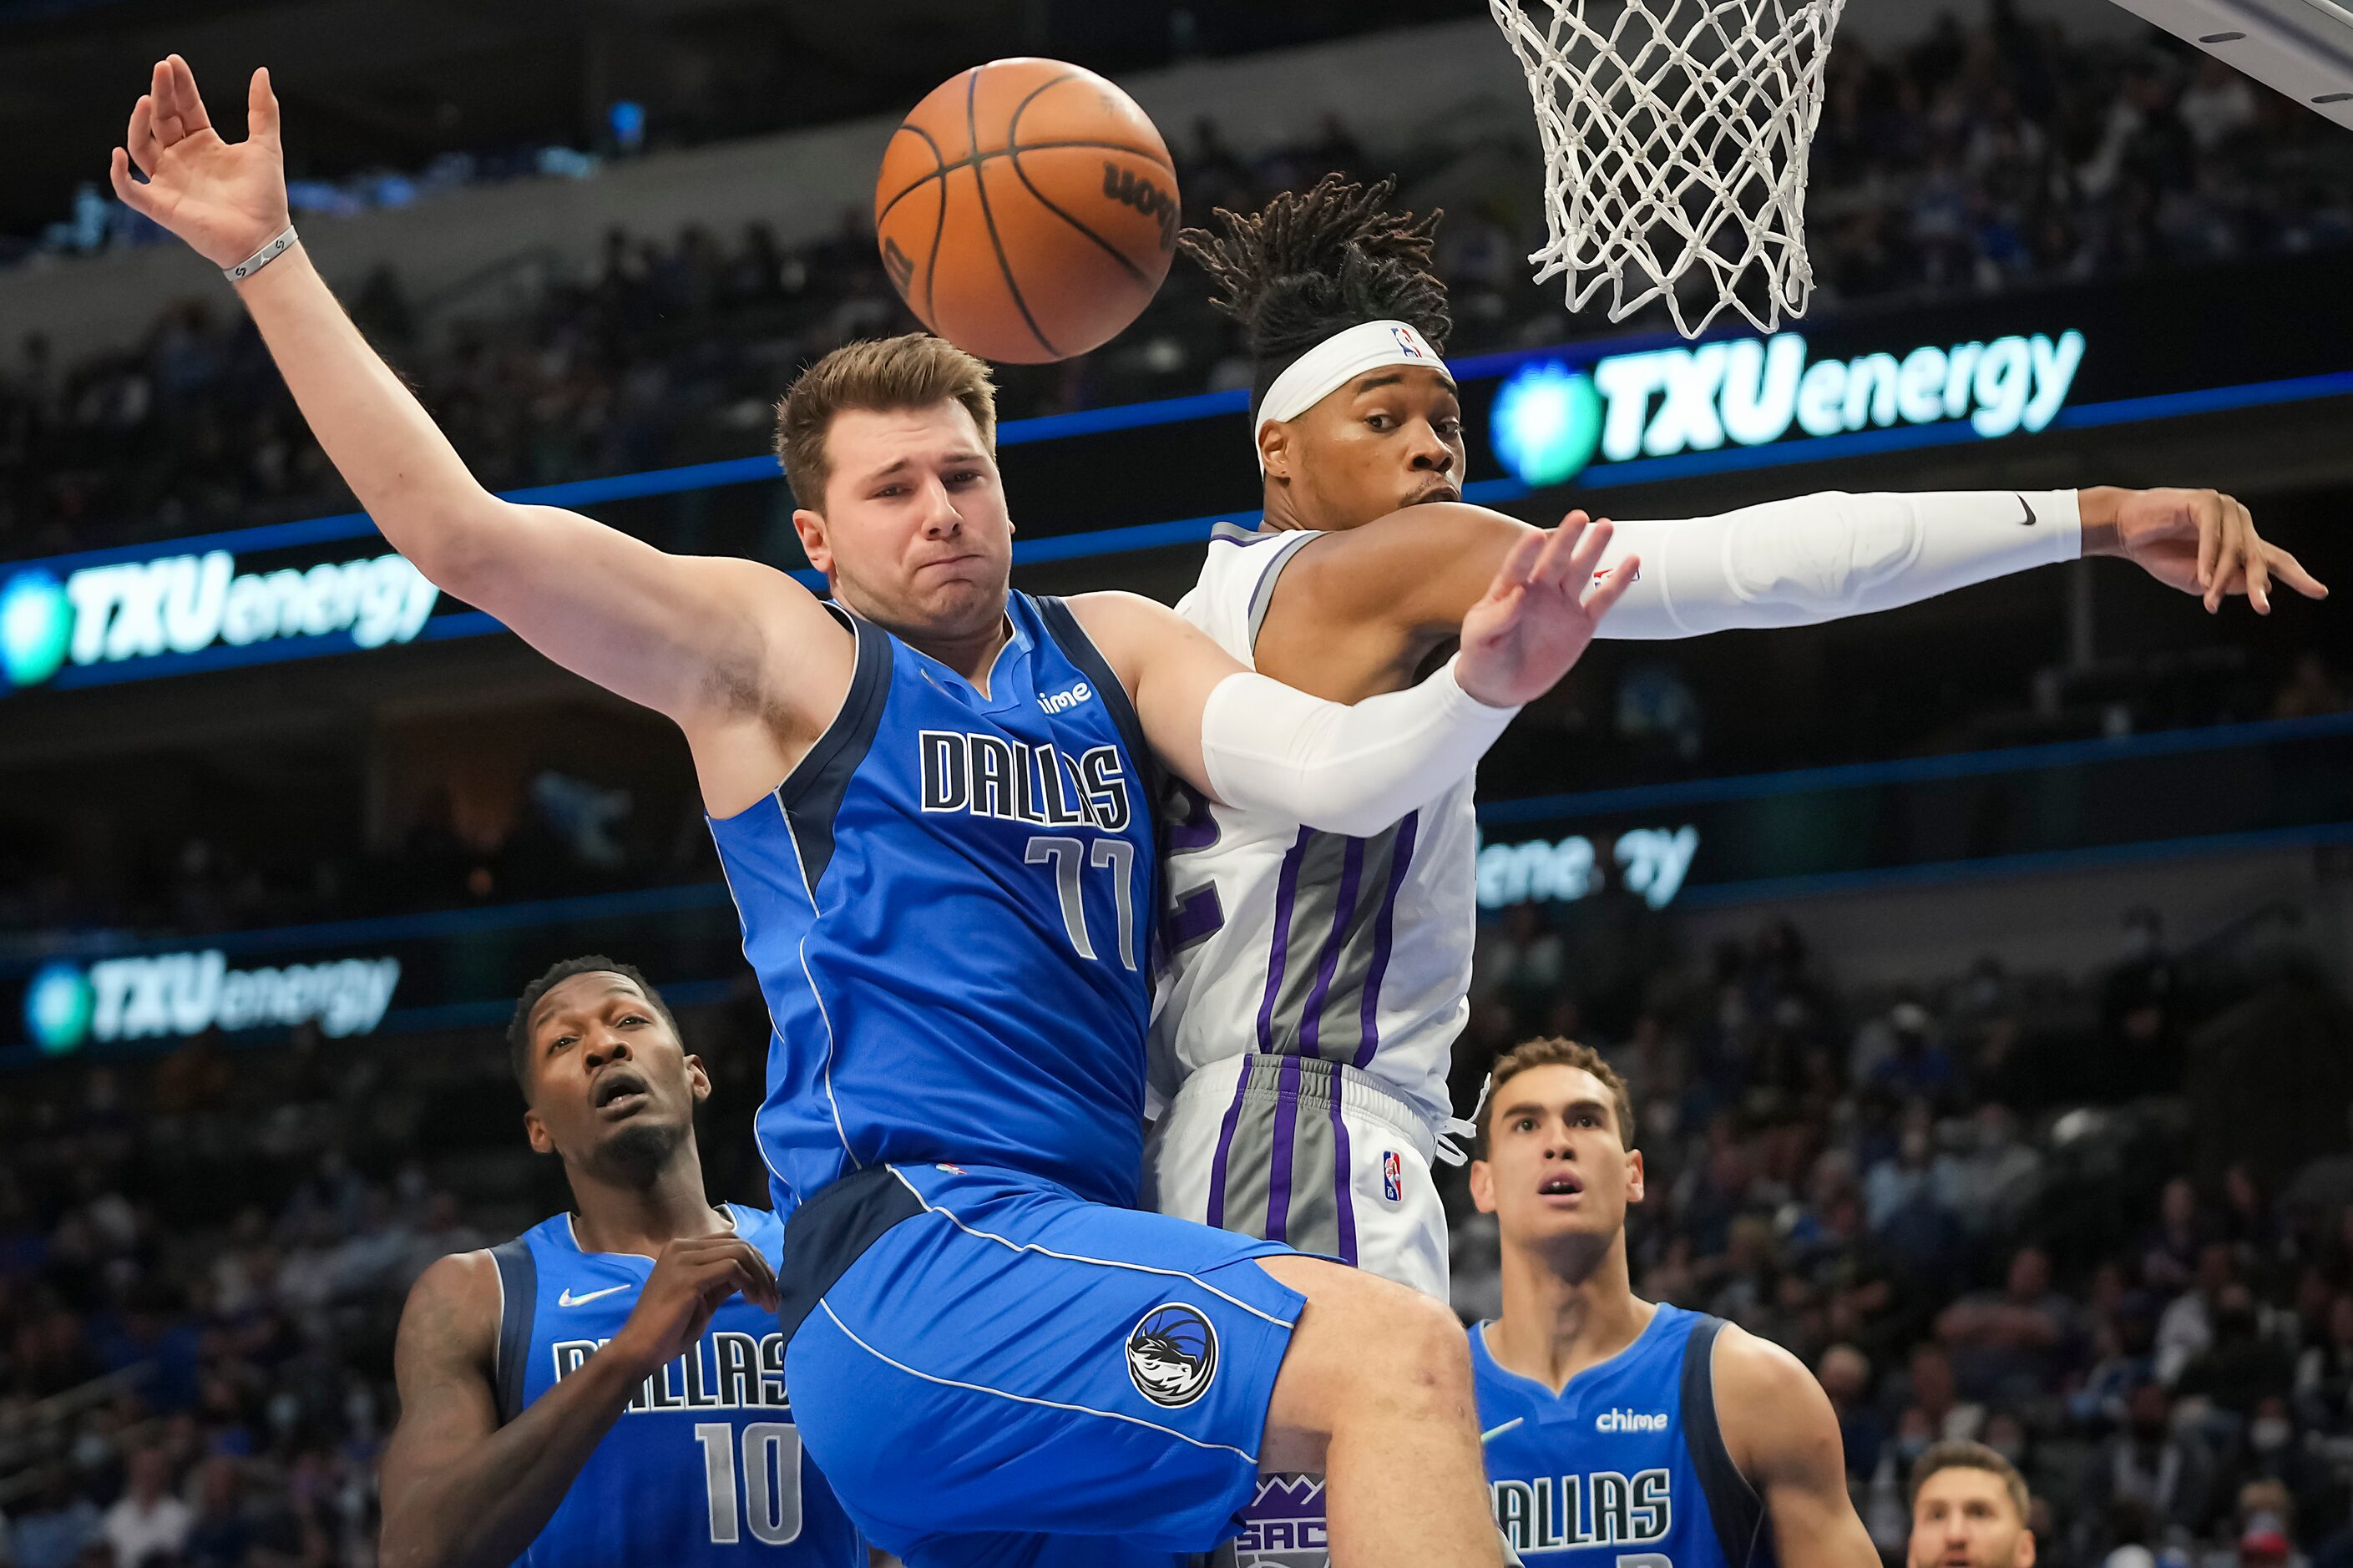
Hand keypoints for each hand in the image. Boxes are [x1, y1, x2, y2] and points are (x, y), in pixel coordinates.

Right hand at [109, 56, 289, 271]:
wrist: (264, 238)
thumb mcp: (265, 146)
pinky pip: (129, 188)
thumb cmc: (266, 196)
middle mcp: (181, 158)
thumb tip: (261, 72)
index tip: (173, 62)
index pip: (184, 107)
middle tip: (161, 69)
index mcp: (203, 143)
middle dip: (160, 93)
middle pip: (161, 119)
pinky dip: (118, 173)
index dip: (179, 85)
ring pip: (140, 145)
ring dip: (139, 123)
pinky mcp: (160, 205)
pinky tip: (118, 153)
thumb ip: (262, 110)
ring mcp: (168, 180)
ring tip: (148, 102)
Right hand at [603, 1234, 780, 1377]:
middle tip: (774, 1297)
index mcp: (682, 1249)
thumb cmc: (668, 1330)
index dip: (755, 1261)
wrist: (638, 1350)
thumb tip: (750, 1275)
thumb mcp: (702, 1299)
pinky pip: (732, 1269)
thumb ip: (722, 1282)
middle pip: (739, 1244)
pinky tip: (753, 1300)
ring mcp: (682, 1260)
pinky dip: (750, 1283)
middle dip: (763, 1269)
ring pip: (740, 1253)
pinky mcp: (688, 1277)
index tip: (768, 1286)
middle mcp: (681, 1247)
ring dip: (761, 1278)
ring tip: (768, 1302)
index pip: (730, 1241)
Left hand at [1455, 512, 1636, 706]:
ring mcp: (1561, 604)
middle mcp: (1539, 590)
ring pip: (1580, 571)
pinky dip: (1617, 582)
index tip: (1537, 535)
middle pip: (1555, 559)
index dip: (1527, 551)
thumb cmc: (1481, 656)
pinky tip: (1631, 561)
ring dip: (1593, 549)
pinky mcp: (1581, 624)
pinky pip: (1603, 600)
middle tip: (1580, 517)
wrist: (1499, 686)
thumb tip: (1520, 592)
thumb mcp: (1480, 637)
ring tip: (1607, 526)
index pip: (1519, 564)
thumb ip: (1498, 615)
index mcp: (1509, 589)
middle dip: (1567, 538)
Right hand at [2083, 486, 2327, 614]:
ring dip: (2222, 578)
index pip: (2275, 559)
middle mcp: (2238, 522)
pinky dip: (2209, 559)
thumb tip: (2257, 582)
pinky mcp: (2205, 501)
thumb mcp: (2195, 581)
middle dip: (2258, 585)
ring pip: (2235, 549)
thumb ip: (2225, 583)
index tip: (2321, 592)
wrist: (2124, 530)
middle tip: (2262, 608)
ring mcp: (2224, 509)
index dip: (2298, 576)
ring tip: (2209, 601)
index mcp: (2239, 542)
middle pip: (2259, 556)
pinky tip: (2202, 579)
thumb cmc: (2157, 553)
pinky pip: (2214, 536)